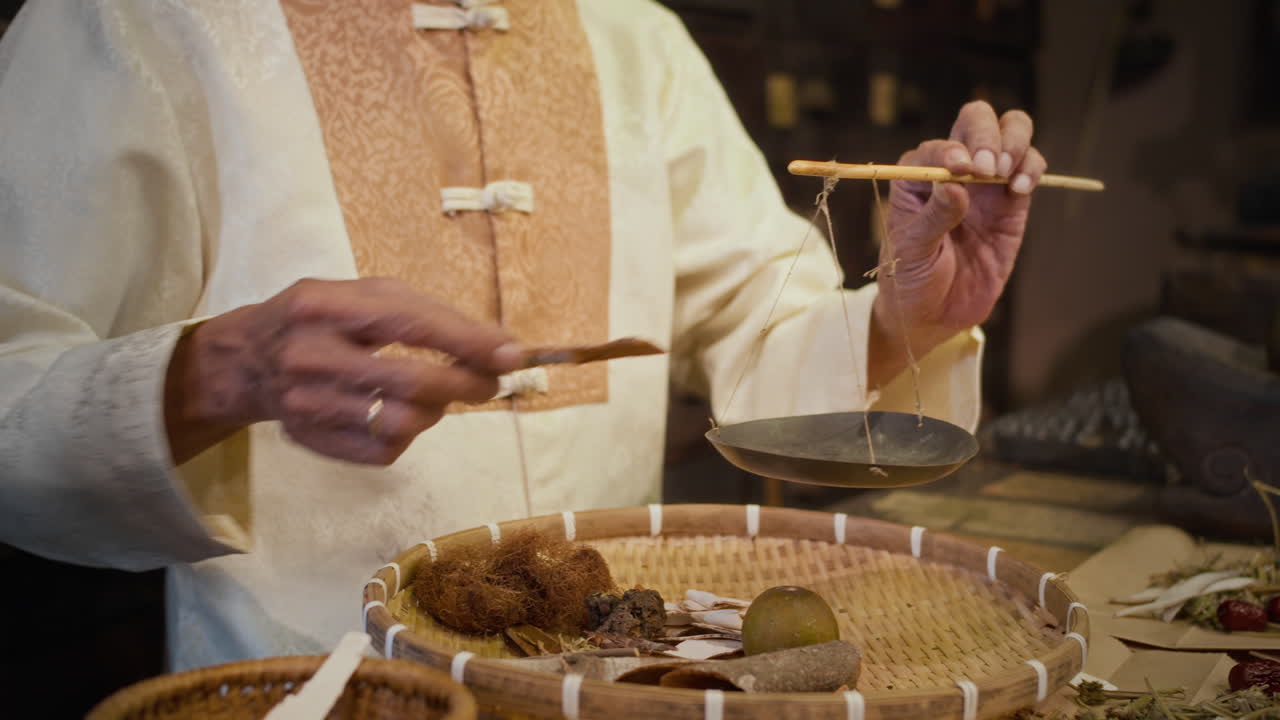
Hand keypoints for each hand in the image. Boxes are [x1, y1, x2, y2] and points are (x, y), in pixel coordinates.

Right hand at [164, 278, 523, 464]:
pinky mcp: (311, 439)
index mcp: (324, 305)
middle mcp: (310, 355)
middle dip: (466, 384)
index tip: (512, 354)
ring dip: (439, 409)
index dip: (467, 342)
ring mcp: (306, 403)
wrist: (246, 359)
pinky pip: (384, 450)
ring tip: (441, 393)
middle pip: (411, 382)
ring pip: (402, 422)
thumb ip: (430, 315)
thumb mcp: (366, 295)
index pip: (410, 325)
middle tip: (491, 381)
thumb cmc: (325, 319)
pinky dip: (410, 434)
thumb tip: (501, 349)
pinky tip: (405, 412)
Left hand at [868, 100, 1045, 384]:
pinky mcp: (1012, 204)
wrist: (933, 314)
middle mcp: (954, 170)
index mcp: (917, 175)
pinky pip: (1029, 169)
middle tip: (987, 168)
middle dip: (987, 134)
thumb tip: (956, 184)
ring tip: (1004, 175)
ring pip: (1011, 134)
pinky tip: (1020, 189)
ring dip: (1013, 144)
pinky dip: (1031, 169)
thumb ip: (933, 216)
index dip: (953, 150)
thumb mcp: (911, 250)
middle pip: (977, 121)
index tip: (962, 170)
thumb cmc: (910, 278)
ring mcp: (985, 185)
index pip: (939, 145)